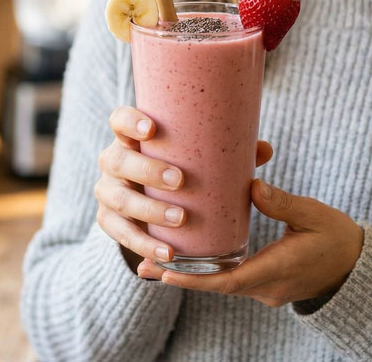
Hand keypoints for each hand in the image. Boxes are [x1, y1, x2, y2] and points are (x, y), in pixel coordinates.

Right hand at [95, 106, 273, 267]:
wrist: (151, 202)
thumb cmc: (179, 168)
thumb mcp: (196, 158)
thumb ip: (226, 153)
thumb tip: (263, 150)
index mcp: (130, 138)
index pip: (118, 120)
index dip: (129, 121)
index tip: (152, 129)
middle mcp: (113, 162)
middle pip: (118, 161)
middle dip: (147, 170)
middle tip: (180, 180)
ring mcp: (107, 193)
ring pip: (120, 200)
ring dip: (149, 211)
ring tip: (179, 218)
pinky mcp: (108, 222)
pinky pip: (121, 235)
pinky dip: (144, 245)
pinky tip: (168, 252)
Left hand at [139, 179, 362, 307]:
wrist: (358, 267)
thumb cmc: (338, 237)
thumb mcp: (313, 214)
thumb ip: (282, 202)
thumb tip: (251, 186)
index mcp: (278, 271)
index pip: (228, 281)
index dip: (194, 279)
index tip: (164, 272)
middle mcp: (267, 288)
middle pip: (216, 285)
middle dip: (180, 276)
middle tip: (143, 265)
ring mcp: (266, 290)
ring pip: (221, 284)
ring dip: (191, 275)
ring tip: (156, 261)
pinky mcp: (266, 285)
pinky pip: (231, 280)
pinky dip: (208, 271)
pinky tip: (189, 258)